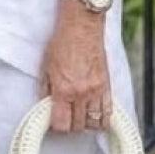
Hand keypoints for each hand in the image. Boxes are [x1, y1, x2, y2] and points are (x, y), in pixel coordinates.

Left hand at [38, 2, 112, 132]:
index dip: (56, 127)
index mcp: (63, 90)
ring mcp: (96, 90)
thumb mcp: (45, 67)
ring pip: (94, 122)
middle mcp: (81, 93)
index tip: (54, 122)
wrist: (81, 26)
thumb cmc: (62, 43)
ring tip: (80, 117)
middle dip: (70, 126)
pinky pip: (108, 111)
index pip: (61, 124)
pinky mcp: (107, 85)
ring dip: (86, 124)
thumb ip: (46, 90)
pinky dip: (102, 119)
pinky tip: (96, 117)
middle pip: (78, 126)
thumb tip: (45, 108)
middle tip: (66, 118)